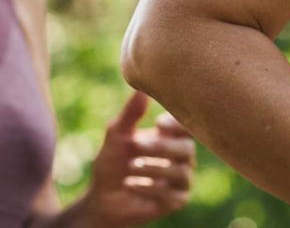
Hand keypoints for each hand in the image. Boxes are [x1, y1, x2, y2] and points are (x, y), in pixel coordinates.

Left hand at [77, 90, 195, 226]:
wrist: (103, 196)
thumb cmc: (112, 161)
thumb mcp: (117, 134)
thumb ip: (131, 113)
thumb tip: (140, 89)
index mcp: (170, 137)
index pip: (186, 126)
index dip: (177, 124)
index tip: (158, 124)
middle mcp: (181, 157)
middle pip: (186, 148)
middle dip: (160, 147)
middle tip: (135, 145)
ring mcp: (181, 179)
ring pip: (180, 172)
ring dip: (153, 168)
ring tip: (130, 167)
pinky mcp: (176, 200)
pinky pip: (172, 194)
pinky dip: (149, 188)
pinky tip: (130, 184)